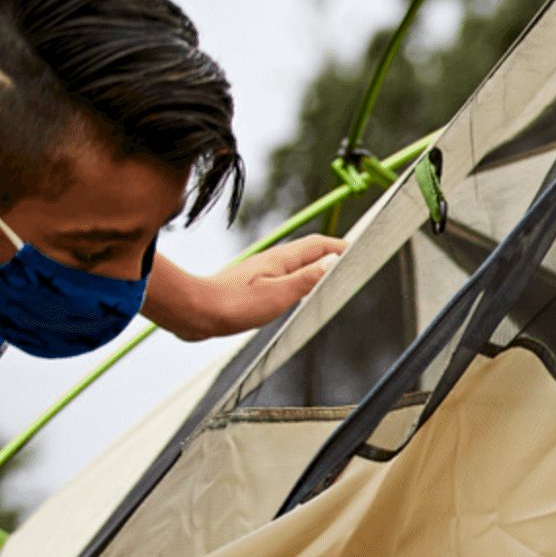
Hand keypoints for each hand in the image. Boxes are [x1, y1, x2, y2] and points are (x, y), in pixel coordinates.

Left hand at [143, 237, 345, 340]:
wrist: (194, 312)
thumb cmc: (231, 305)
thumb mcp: (277, 294)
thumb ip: (306, 278)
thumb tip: (333, 261)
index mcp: (280, 260)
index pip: (317, 245)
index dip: (340, 246)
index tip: (360, 250)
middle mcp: (272, 262)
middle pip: (308, 252)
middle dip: (332, 254)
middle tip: (352, 261)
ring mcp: (262, 273)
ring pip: (297, 264)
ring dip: (316, 266)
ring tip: (333, 275)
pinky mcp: (253, 286)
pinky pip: (285, 277)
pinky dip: (301, 279)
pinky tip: (301, 292)